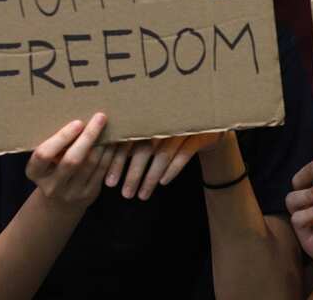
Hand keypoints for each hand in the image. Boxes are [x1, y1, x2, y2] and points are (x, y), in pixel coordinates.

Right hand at [24, 113, 115, 210]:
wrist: (58, 204)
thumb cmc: (52, 170)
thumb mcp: (46, 160)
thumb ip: (55, 144)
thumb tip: (76, 110)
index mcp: (35, 173)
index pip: (43, 155)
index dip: (61, 138)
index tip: (77, 122)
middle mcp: (51, 185)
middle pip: (72, 160)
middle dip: (88, 137)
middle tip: (100, 117)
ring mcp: (71, 193)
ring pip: (91, 164)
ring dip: (103, 143)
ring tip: (111, 126)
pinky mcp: (88, 195)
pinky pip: (102, 171)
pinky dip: (110, 154)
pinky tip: (115, 141)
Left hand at [106, 131, 224, 199]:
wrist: (208, 122)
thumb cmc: (171, 129)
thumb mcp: (151, 132)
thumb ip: (132, 141)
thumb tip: (104, 162)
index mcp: (148, 118)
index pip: (127, 141)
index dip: (118, 161)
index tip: (109, 182)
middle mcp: (164, 121)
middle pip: (144, 149)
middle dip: (133, 174)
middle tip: (125, 194)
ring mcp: (182, 127)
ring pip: (163, 155)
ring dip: (151, 177)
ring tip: (142, 195)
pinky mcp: (199, 134)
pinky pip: (184, 154)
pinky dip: (173, 169)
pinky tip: (163, 183)